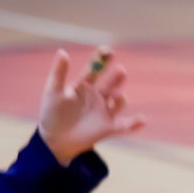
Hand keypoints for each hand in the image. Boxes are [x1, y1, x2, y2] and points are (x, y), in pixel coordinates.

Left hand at [37, 48, 145, 165]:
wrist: (54, 141)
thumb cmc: (51, 115)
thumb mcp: (53, 92)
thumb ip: (59, 73)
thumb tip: (63, 51)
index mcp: (85, 84)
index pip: (96, 68)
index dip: (102, 59)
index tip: (108, 51)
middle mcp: (98, 95)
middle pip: (110, 83)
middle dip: (115, 78)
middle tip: (120, 71)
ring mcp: (104, 111)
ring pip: (118, 102)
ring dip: (120, 99)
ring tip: (116, 98)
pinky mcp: (107, 128)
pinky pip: (124, 126)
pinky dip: (134, 124)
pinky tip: (142, 121)